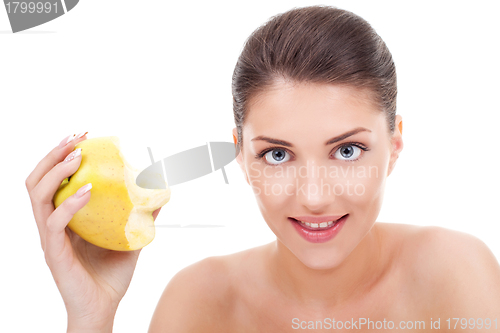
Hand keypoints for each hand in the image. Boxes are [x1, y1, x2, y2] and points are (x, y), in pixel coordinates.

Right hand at [26, 133, 161, 330]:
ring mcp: (50, 238)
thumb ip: (141, 217)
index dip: (62, 156)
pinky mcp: (55, 253)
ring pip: (38, 195)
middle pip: (37, 180)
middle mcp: (52, 224)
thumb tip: (161, 195)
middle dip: (54, 154)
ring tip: (79, 157)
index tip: (83, 137)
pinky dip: (70, 202)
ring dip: (57, 171)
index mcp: (64, 218)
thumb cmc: (111, 276)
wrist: (103, 309)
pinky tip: (89, 190)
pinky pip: (55, 222)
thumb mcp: (129, 239)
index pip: (52, 180)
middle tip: (78, 138)